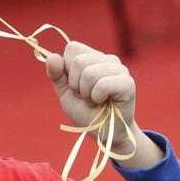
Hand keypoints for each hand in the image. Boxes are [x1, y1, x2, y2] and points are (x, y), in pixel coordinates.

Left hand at [45, 41, 161, 166]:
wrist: (102, 132)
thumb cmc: (86, 111)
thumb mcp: (65, 92)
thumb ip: (56, 74)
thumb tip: (52, 56)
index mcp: (92, 57)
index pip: (72, 48)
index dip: (67, 70)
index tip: (75, 86)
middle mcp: (107, 59)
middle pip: (78, 61)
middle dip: (75, 85)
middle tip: (86, 96)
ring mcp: (120, 69)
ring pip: (89, 73)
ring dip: (86, 94)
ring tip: (95, 100)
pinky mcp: (127, 83)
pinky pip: (102, 85)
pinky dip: (96, 98)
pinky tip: (104, 103)